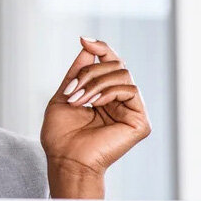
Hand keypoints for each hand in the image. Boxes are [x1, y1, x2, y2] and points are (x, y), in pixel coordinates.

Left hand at [41, 37, 150, 190]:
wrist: (66, 160)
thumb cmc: (61, 136)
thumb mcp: (64, 96)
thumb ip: (77, 72)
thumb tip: (87, 46)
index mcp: (104, 95)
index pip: (110, 63)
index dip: (100, 48)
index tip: (84, 40)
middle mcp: (120, 101)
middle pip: (115, 65)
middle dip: (89, 72)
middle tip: (72, 91)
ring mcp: (131, 110)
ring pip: (122, 74)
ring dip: (95, 83)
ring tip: (79, 100)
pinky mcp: (140, 121)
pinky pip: (130, 90)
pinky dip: (109, 91)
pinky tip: (94, 104)